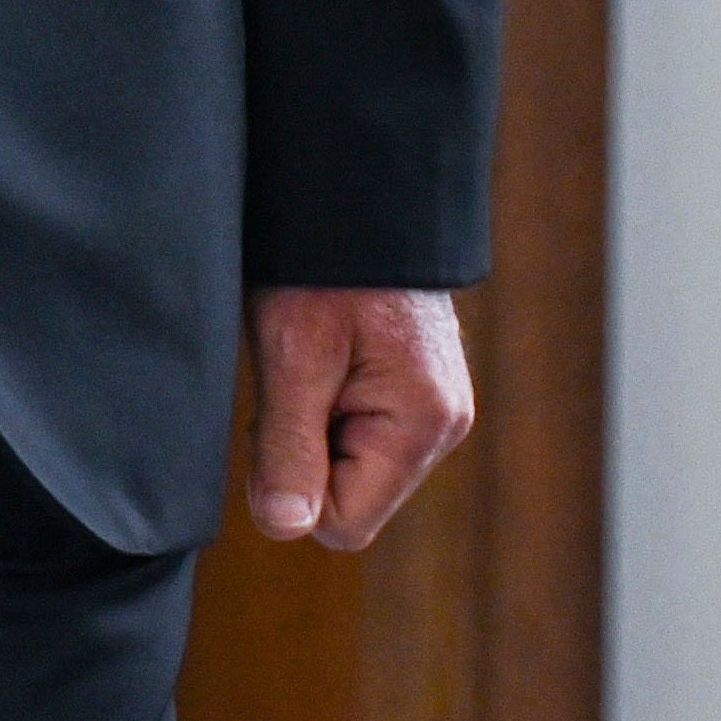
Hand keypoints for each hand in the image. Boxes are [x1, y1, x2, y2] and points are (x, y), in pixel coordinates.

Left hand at [244, 283, 474, 548]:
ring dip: (314, 425)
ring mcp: (434, 406)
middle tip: (291, 378)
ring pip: (351, 463)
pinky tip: (319, 357)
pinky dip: (327, 404)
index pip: (344, 522)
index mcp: (422, 424)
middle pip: (351, 496)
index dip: (294, 483)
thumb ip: (288, 446)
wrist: (350, 194)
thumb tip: (283, 526)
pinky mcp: (416, 387)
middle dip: (306, 453)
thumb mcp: (292, 354)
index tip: (277, 415)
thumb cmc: (321, 267)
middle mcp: (443, 424)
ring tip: (306, 359)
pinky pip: (359, 430)